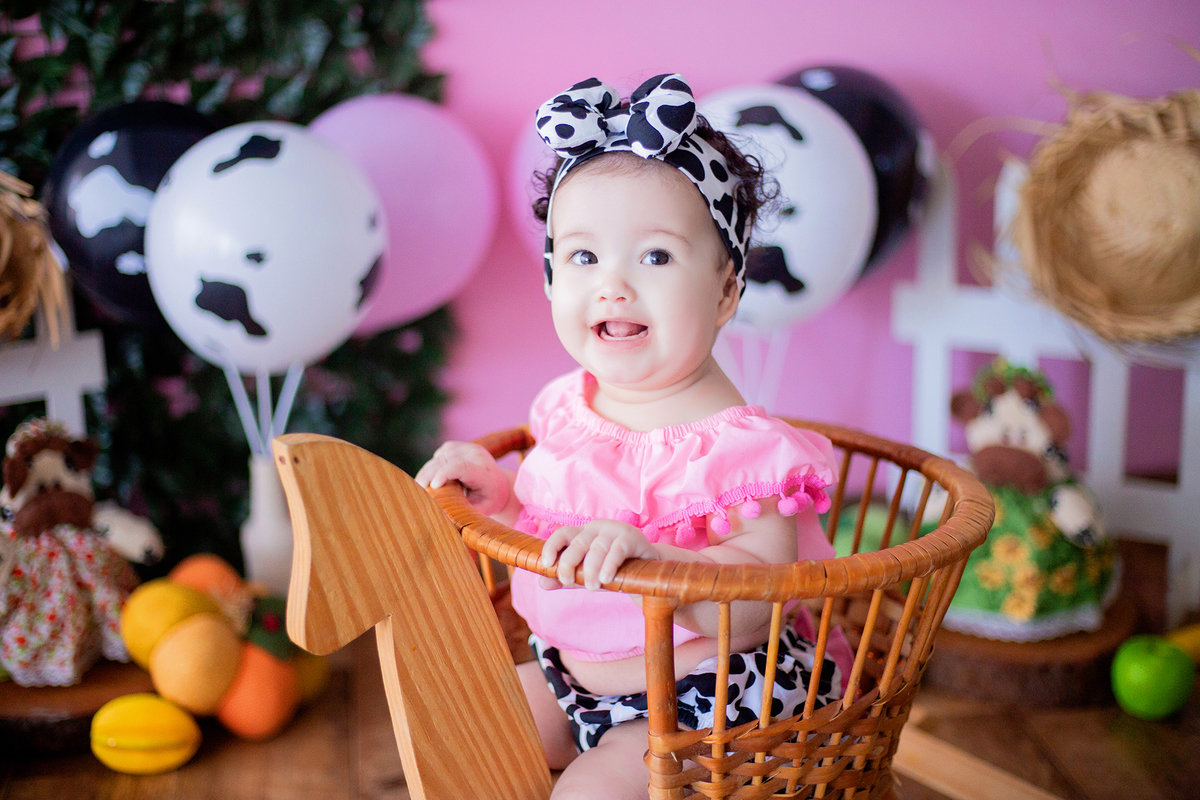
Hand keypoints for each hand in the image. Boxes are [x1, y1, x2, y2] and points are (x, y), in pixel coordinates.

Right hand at [414, 441, 510, 515]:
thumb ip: (460, 509)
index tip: (431, 487)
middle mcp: (477, 455)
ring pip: (440, 457)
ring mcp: (469, 448)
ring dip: (428, 471)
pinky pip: (441, 453)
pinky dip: (434, 464)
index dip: (443, 474)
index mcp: (483, 473)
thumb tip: (440, 512)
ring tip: (422, 487)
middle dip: (428, 476)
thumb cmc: (488, 501)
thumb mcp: (478, 510)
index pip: (461, 467)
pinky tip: (435, 476)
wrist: (499, 485)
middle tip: (418, 492)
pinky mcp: (461, 446)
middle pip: (445, 462)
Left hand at [539, 519, 657, 590]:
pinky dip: (609, 564)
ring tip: (591, 587)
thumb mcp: (587, 576)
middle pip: (578, 543)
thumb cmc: (614, 571)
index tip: (546, 564)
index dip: (552, 546)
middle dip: (569, 562)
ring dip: (591, 569)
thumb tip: (542, 583)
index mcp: (583, 534)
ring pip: (597, 548)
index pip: (563, 534)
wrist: (649, 571)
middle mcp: (597, 528)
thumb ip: (567, 578)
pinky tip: (606, 578)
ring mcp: (615, 531)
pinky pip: (617, 550)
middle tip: (568, 581)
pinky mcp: (632, 538)